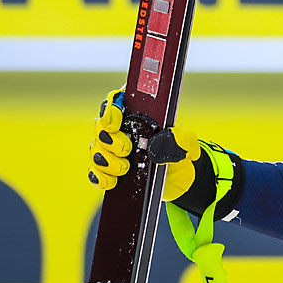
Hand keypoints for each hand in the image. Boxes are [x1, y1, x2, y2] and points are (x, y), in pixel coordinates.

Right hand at [87, 90, 233, 212]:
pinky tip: (113, 181)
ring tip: (124, 168)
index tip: (115, 121)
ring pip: (96, 150)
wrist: (181, 179)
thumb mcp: (187, 142)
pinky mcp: (110, 172)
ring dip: (106, 159)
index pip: (117, 101)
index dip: (110, 107)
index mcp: (138, 115)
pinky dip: (101, 177)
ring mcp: (113, 151)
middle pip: (101, 126)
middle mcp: (121, 130)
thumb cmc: (180, 152)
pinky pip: (96, 173)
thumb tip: (155, 145)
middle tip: (126, 149)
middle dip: (110, 139)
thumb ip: (179, 138)